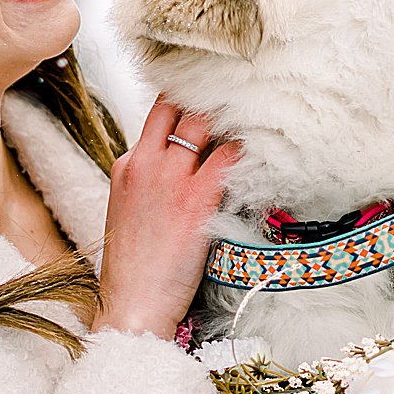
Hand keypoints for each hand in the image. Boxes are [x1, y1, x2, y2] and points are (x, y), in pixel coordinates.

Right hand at [93, 95, 237, 334]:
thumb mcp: (129, 212)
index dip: (185, 98)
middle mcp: (146, 163)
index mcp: (127, 166)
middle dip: (207, 93)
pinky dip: (246, 146)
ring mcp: (170, 178)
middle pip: (177, 105)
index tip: (210, 91)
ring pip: (203, 122)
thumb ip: (150, 181)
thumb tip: (182, 164)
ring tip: (258, 106)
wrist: (132, 306)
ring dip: (230, 113)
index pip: (158, 114)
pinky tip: (265, 143)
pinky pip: (229, 156)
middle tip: (238, 88)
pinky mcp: (196, 199)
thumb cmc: (135, 269)